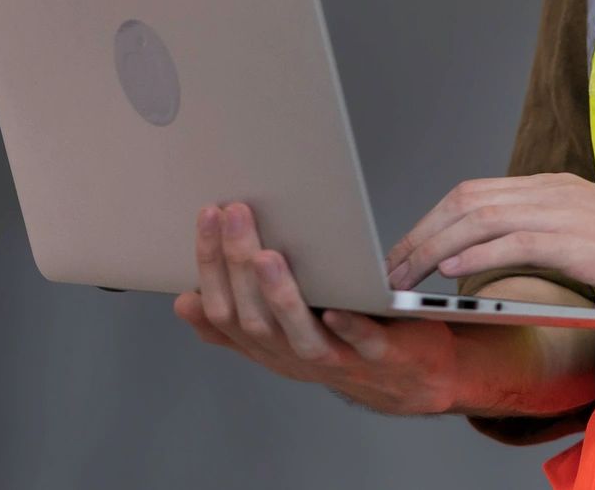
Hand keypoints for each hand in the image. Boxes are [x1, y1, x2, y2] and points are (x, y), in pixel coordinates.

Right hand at [174, 202, 466, 415]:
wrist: (409, 381)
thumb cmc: (341, 344)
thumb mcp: (281, 335)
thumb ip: (237, 321)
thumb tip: (185, 301)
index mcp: (267, 345)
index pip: (222, 309)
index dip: (210, 264)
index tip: (207, 216)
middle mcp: (292, 355)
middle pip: (252, 317)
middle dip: (238, 264)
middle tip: (233, 213)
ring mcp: (335, 358)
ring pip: (297, 334)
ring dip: (279, 296)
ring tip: (265, 255)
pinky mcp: (379, 356)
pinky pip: (360, 344)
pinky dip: (347, 327)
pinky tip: (336, 308)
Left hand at [387, 174, 594, 323]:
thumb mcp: (592, 241)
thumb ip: (546, 240)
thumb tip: (492, 259)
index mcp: (557, 188)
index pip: (478, 193)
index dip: (435, 219)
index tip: (408, 249)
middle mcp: (557, 190)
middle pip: (468, 199)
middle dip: (422, 231)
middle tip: (392, 265)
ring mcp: (569, 210)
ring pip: (482, 216)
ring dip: (435, 244)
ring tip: (407, 273)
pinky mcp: (582, 239)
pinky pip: (515, 241)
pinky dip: (476, 254)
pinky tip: (451, 272)